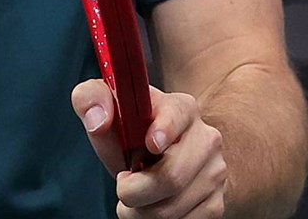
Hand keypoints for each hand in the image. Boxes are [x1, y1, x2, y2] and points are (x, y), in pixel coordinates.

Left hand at [73, 79, 228, 217]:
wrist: (159, 157)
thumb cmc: (130, 131)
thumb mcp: (106, 107)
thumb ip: (91, 99)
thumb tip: (98, 121)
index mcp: (181, 108)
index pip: (177, 115)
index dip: (164, 130)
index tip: (149, 144)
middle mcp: (206, 138)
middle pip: (171, 176)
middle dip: (134, 191)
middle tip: (122, 186)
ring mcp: (215, 172)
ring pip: (173, 208)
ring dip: (141, 213)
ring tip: (133, 199)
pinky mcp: (216, 202)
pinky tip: (152, 207)